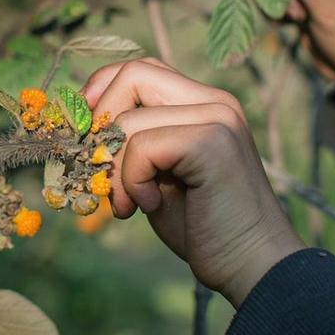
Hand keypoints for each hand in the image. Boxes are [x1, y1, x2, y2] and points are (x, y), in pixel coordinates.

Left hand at [82, 58, 304, 306]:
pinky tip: (151, 207)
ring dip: (112, 170)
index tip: (85, 139)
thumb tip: (82, 128)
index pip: (141, 69)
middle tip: (97, 171)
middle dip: (99, 123)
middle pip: (132, 74)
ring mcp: (217, 118)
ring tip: (130, 205)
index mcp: (205, 104)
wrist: (253, 266)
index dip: (102, 95)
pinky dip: (131, 182)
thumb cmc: (205, 228)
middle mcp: (215, 101)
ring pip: (128, 120)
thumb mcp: (160, 177)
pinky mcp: (211, 142)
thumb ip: (134, 145)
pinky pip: (141, 146)